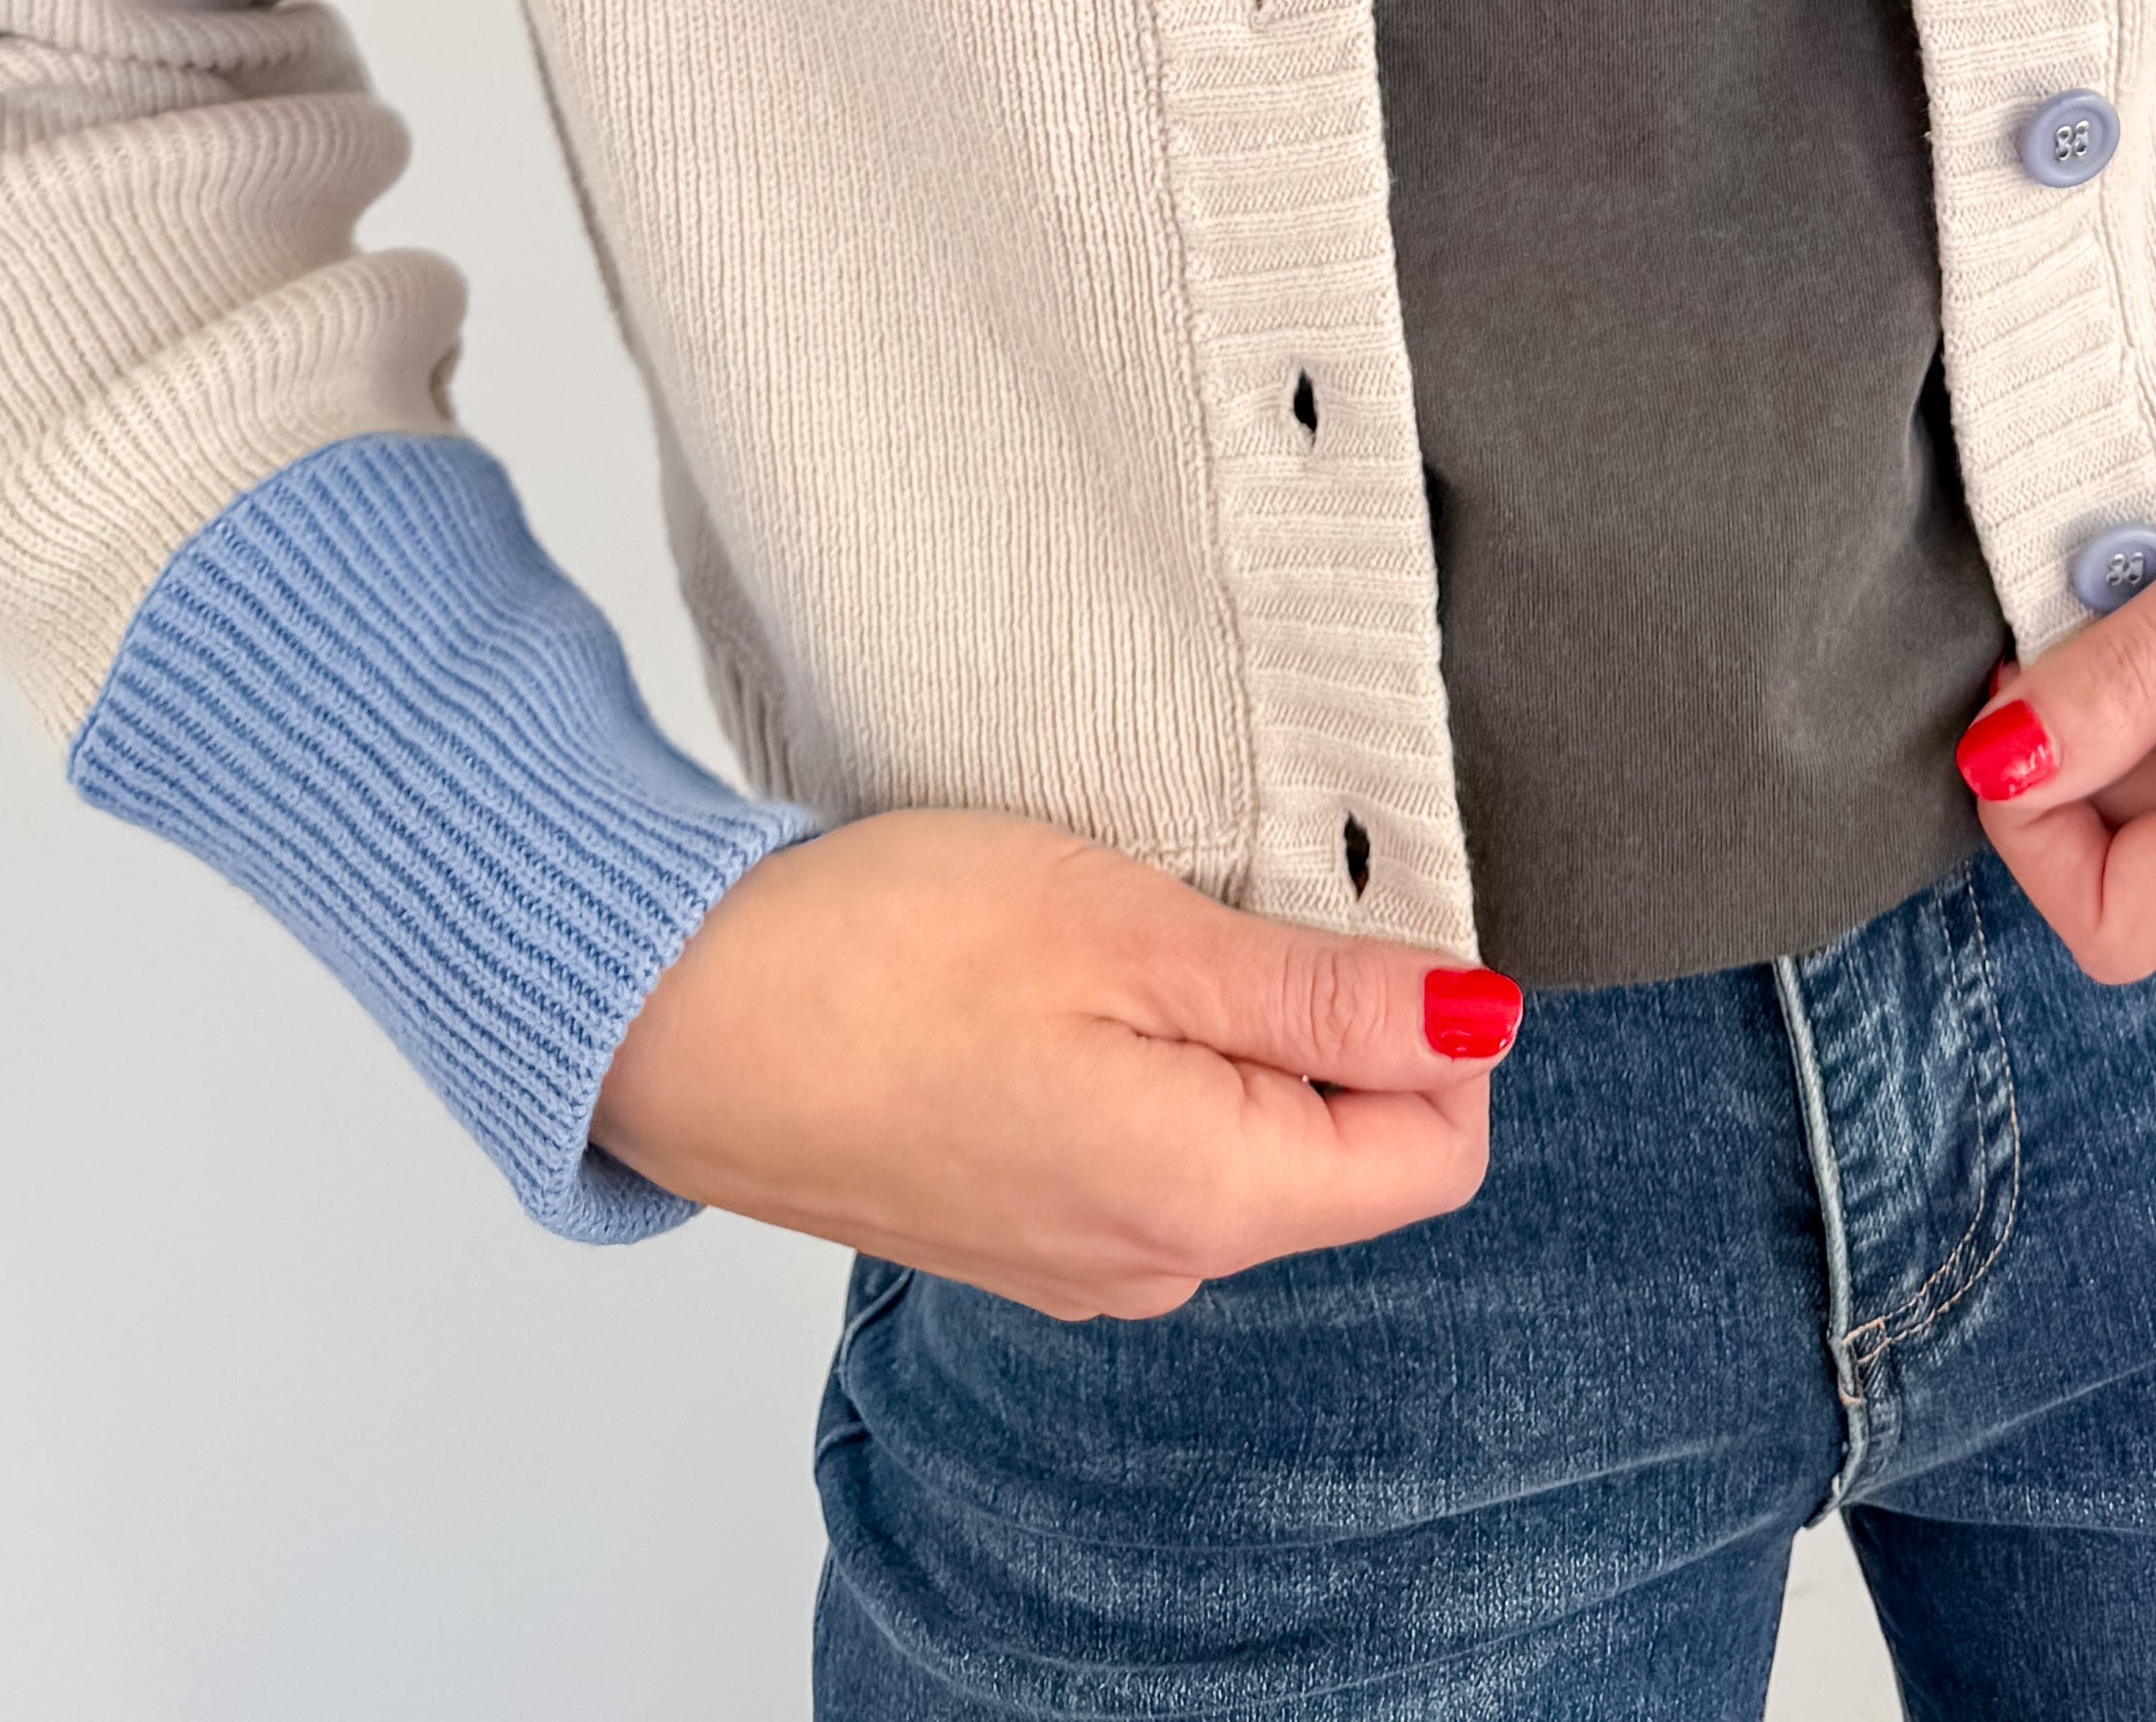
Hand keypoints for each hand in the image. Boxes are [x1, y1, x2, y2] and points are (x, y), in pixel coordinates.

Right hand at [592, 809, 1516, 1314]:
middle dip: (1330, 1019)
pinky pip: (1155, 1152)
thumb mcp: (1137, 931)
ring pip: (1249, 1143)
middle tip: (1224, 892)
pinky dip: (1151, 1062)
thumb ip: (1321, 996)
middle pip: (1349, 1151)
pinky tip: (1066, 982)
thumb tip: (1481, 1020)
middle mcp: (1162, 1261)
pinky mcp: (1020, 1228)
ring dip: (1233, 1033)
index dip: (1432, 1017)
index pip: (1437, 1149)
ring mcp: (1085, 1258)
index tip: (1353, 906)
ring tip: (1129, 926)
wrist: (674, 1017)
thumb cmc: (886, 953)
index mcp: (1209, 1199)